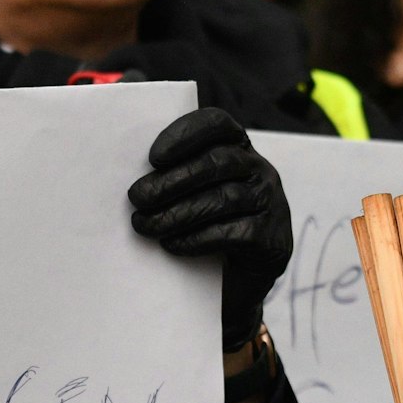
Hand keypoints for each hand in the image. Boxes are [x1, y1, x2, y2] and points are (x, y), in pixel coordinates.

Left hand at [128, 108, 291, 350]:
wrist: (239, 278)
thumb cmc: (206, 224)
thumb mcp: (193, 192)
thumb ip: (173, 174)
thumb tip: (130, 178)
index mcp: (237, 147)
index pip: (216, 124)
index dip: (185, 134)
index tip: (152, 157)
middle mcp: (259, 169)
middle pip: (216, 163)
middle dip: (171, 181)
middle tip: (137, 198)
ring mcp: (270, 202)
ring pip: (222, 199)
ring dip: (177, 213)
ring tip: (146, 225)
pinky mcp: (271, 237)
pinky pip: (232, 233)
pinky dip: (196, 239)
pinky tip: (172, 244)